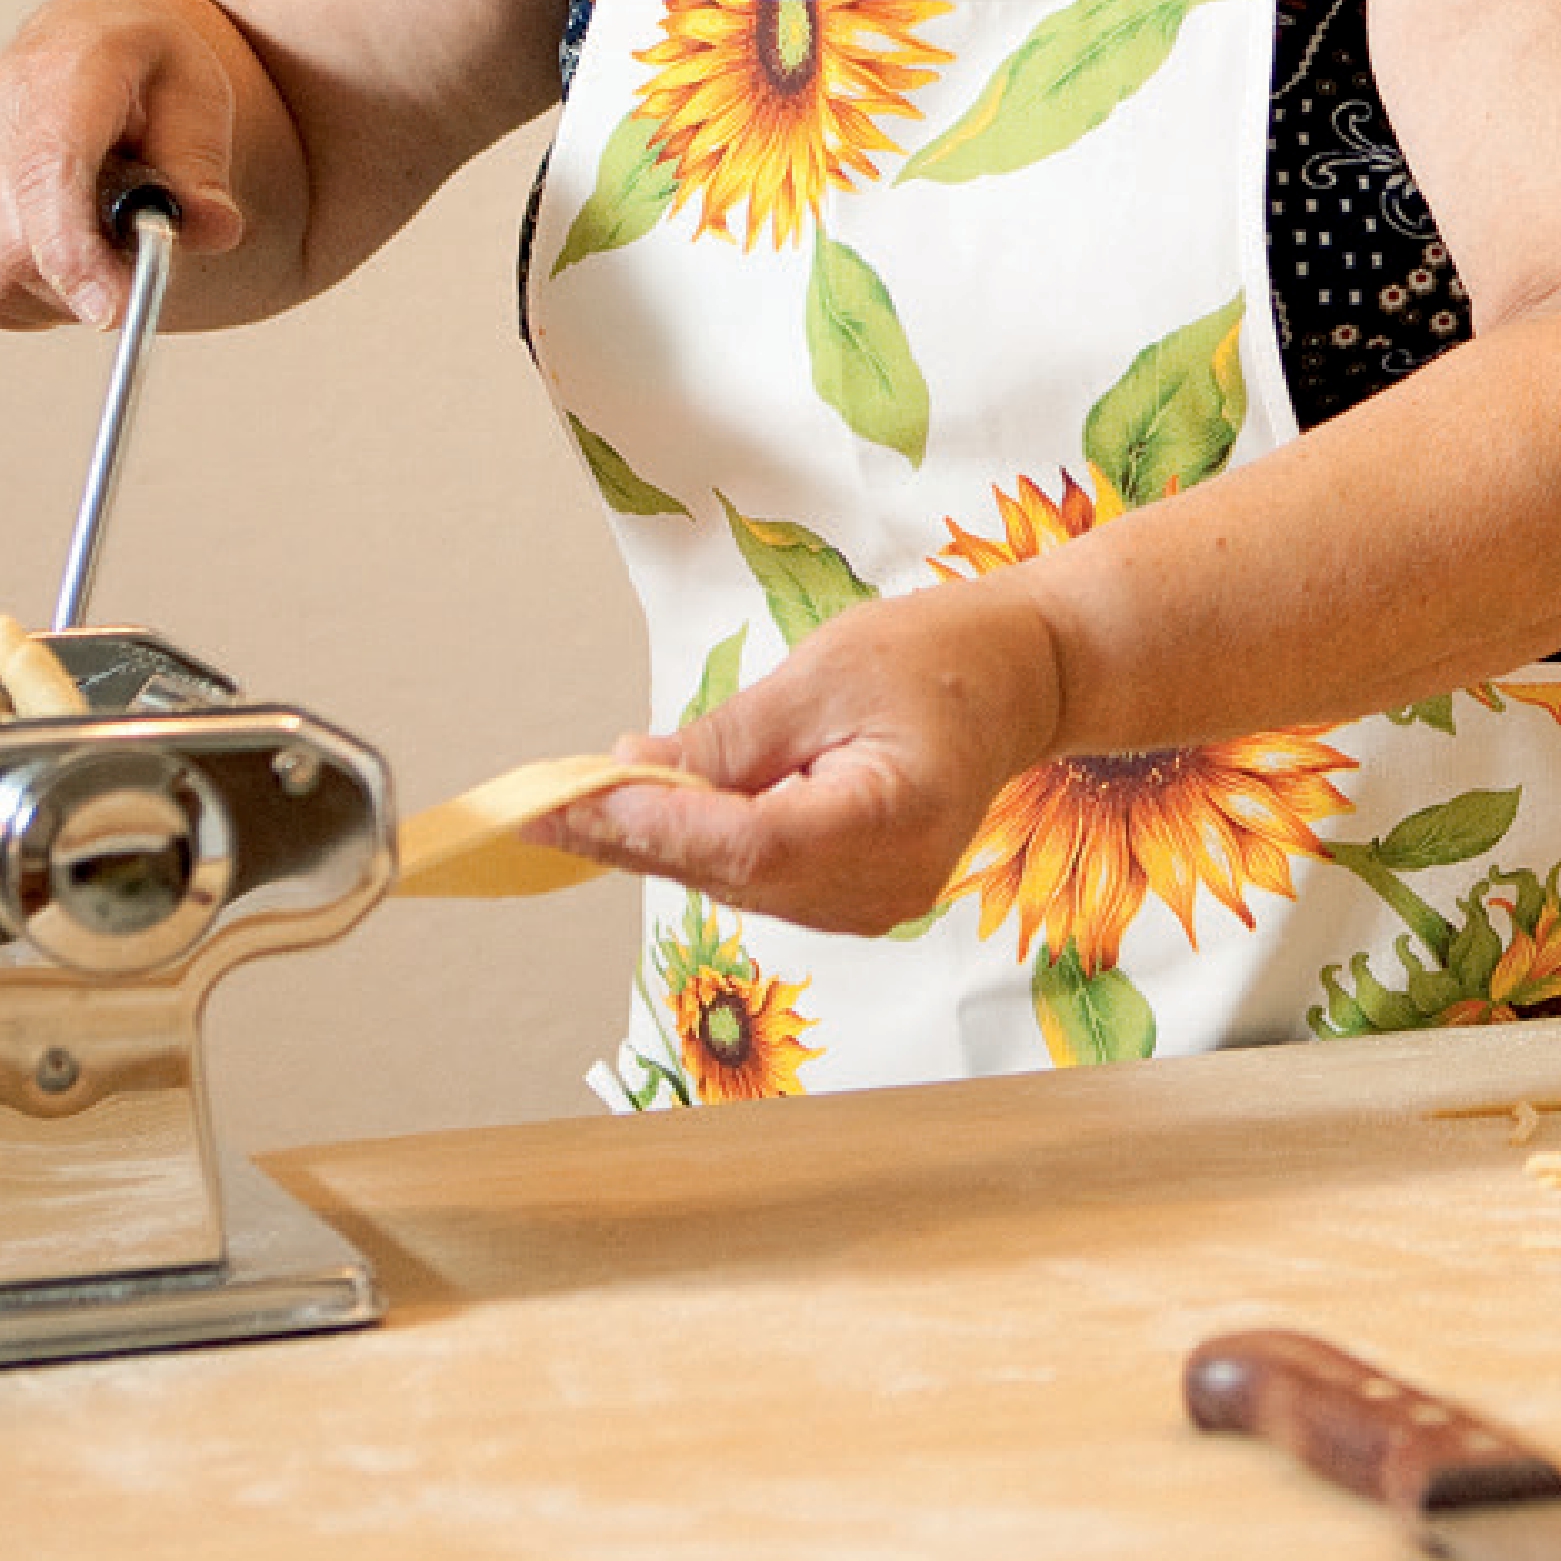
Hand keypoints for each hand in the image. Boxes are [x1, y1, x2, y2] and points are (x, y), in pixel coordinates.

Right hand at [0, 0, 285, 329]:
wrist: (87, 42)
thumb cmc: (149, 73)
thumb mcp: (201, 101)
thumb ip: (203, 168)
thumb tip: (214, 229)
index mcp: (64, 72)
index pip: (47, 174)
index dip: (74, 253)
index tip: (113, 309)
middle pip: (12, 242)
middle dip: (82, 285)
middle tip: (137, 280)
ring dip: (53, 296)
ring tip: (99, 255)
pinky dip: (17, 299)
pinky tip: (56, 261)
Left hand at [551, 572, 1074, 938]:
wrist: (1022, 679)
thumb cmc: (941, 657)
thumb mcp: (823, 674)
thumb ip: (726, 741)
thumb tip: (626, 774)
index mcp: (895, 818)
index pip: (752, 842)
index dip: (658, 823)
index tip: (575, 797)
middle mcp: (885, 884)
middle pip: (732, 873)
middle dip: (634, 835)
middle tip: (538, 811)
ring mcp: (873, 903)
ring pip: (736, 884)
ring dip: (659, 845)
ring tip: (573, 810)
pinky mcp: (855, 898)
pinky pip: (759, 881)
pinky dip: (703, 849)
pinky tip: (647, 817)